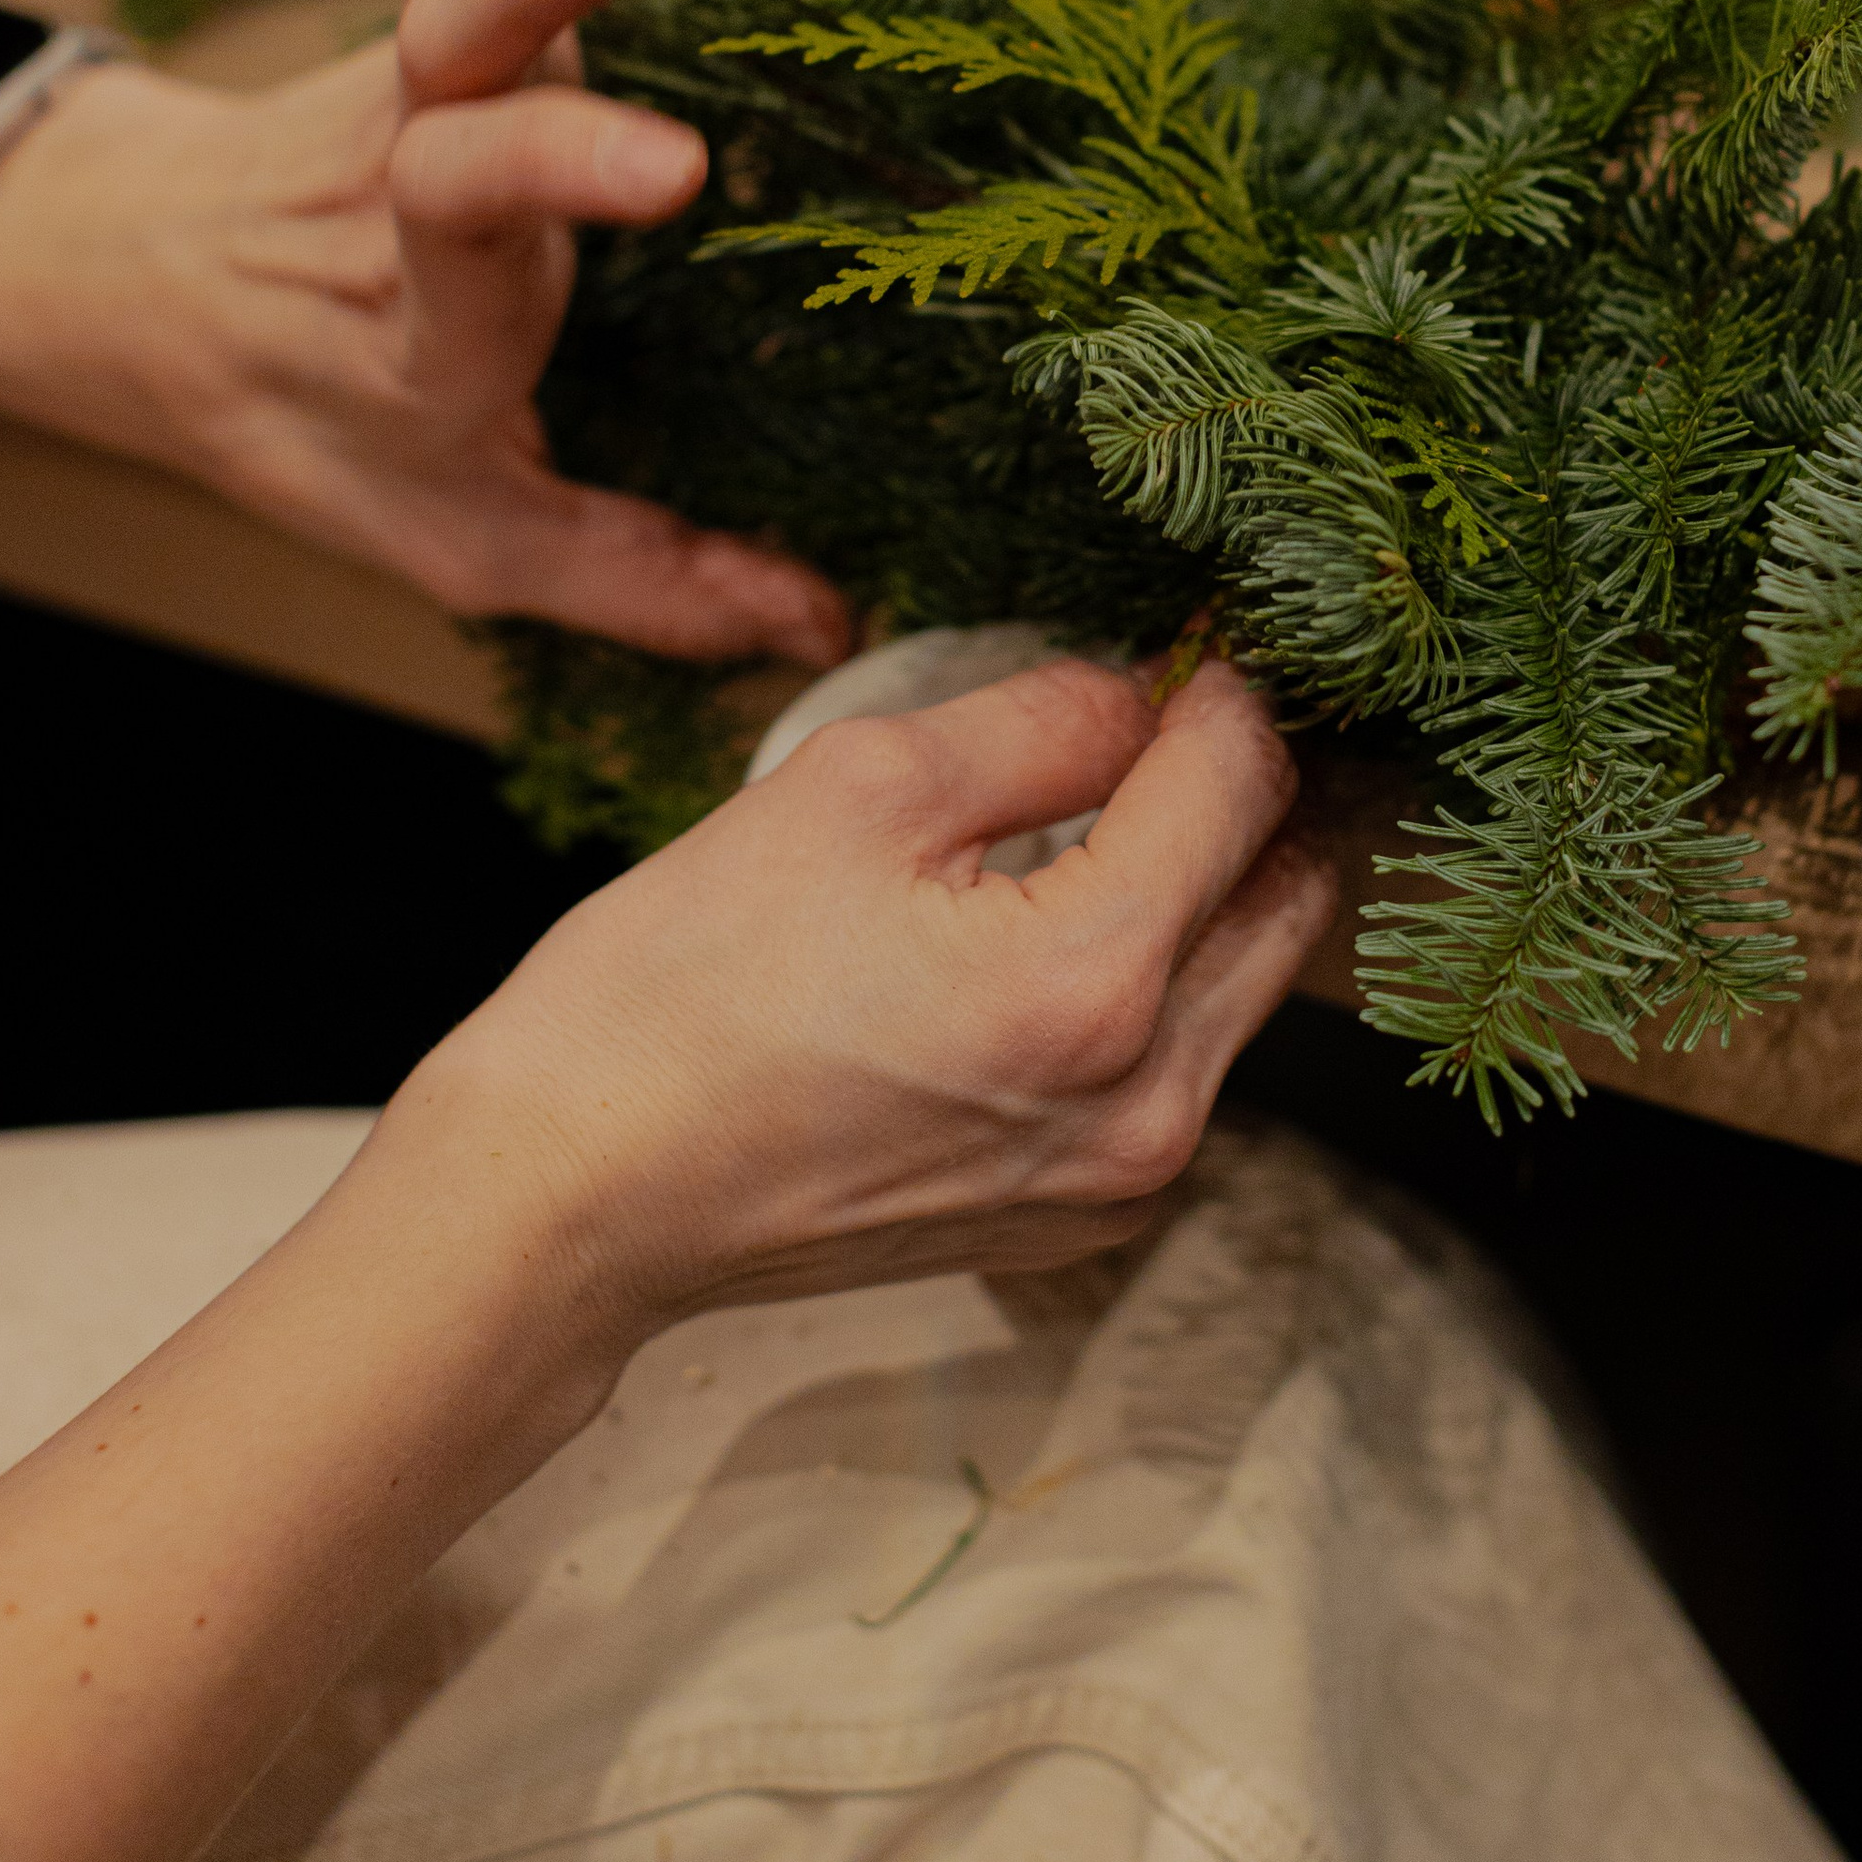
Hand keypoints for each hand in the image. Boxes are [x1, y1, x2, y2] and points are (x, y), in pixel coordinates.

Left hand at [0, 0, 846, 665]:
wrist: (152, 302)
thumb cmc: (328, 427)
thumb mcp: (463, 537)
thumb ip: (637, 579)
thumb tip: (816, 626)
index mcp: (425, 309)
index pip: (465, 219)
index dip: (556, 176)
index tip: (675, 163)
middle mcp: (402, 171)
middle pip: (450, 53)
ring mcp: (394, 69)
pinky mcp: (401, 0)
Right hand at [418, 652, 1329, 1334]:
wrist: (576, 1197)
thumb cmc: (682, 991)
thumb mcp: (858, 786)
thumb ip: (1041, 721)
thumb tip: (1142, 699)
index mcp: (1094, 984)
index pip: (1244, 786)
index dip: (1224, 689)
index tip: (1187, 644)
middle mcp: (1145, 1103)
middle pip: (1285, 895)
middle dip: (1247, 790)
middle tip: (1169, 718)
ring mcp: (1119, 1181)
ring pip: (1243, 986)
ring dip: (1207, 887)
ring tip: (1111, 813)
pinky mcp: (1079, 1217)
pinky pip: (1179, 1068)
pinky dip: (1156, 984)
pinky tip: (1055, 929)